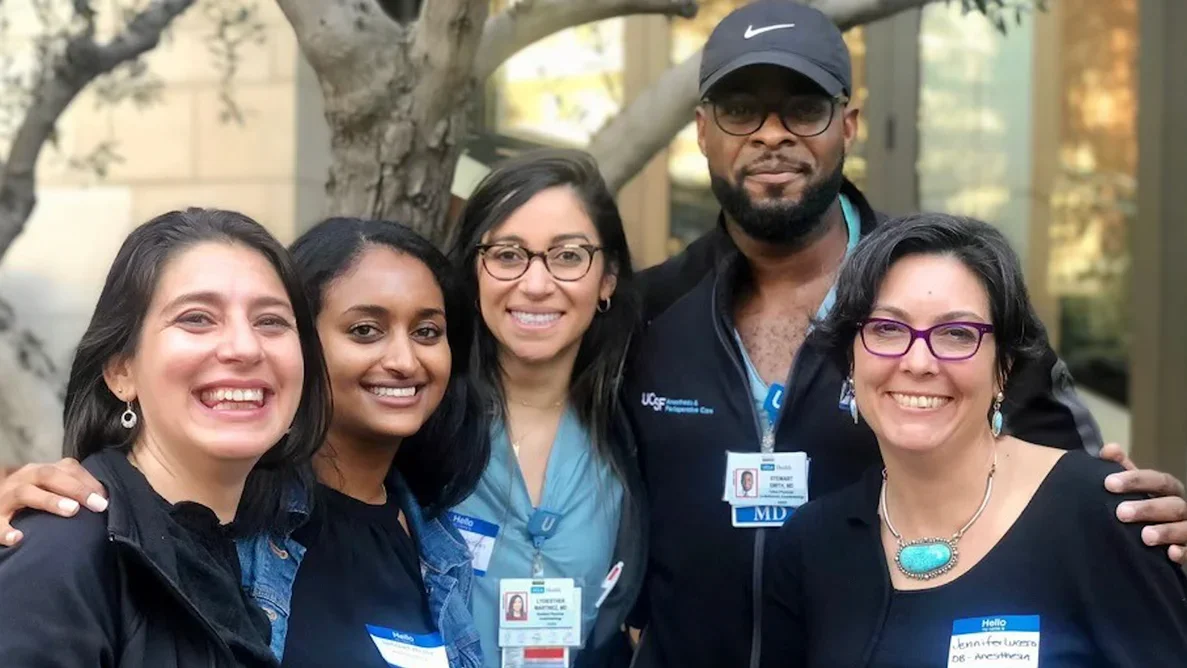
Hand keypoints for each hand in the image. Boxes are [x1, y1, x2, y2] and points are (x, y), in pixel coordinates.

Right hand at [0, 459, 107, 546]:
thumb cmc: (29, 499)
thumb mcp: (47, 488)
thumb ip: (70, 490)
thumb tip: (102, 501)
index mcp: (39, 471)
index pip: (67, 467)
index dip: (88, 480)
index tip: (106, 498)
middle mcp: (22, 479)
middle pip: (48, 475)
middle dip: (76, 488)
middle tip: (98, 505)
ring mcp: (5, 498)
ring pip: (25, 492)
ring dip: (50, 500)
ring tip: (72, 511)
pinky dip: (6, 531)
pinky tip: (18, 538)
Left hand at [1100, 443, 1186, 563]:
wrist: (1155, 538)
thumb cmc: (1141, 506)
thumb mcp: (1133, 487)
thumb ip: (1122, 468)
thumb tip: (1109, 449)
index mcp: (1168, 490)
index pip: (1158, 480)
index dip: (1135, 480)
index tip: (1108, 483)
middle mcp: (1181, 508)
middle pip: (1172, 504)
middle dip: (1147, 508)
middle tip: (1120, 513)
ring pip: (1185, 528)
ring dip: (1167, 531)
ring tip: (1145, 536)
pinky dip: (1184, 552)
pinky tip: (1171, 553)